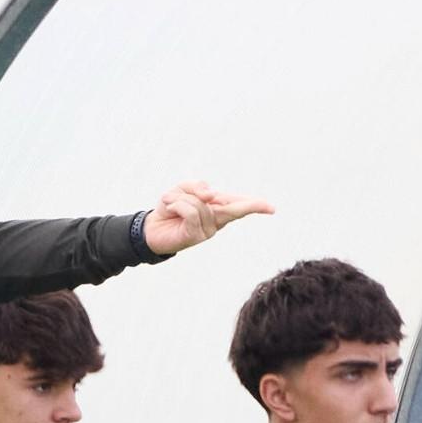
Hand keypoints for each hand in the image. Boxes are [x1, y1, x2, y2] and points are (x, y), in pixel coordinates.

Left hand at [144, 181, 273, 254]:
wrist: (150, 229)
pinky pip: (190, 212)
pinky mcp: (195, 236)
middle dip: (251, 206)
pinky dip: (177, 205)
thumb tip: (211, 194)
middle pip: (235, 209)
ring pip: (200, 204)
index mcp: (217, 208)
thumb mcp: (181, 190)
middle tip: (269, 207)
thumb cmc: (170, 208)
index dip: (254, 204)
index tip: (271, 208)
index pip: (238, 204)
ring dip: (181, 198)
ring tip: (172, 204)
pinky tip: (169, 208)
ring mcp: (207, 230)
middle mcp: (216, 220)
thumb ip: (196, 187)